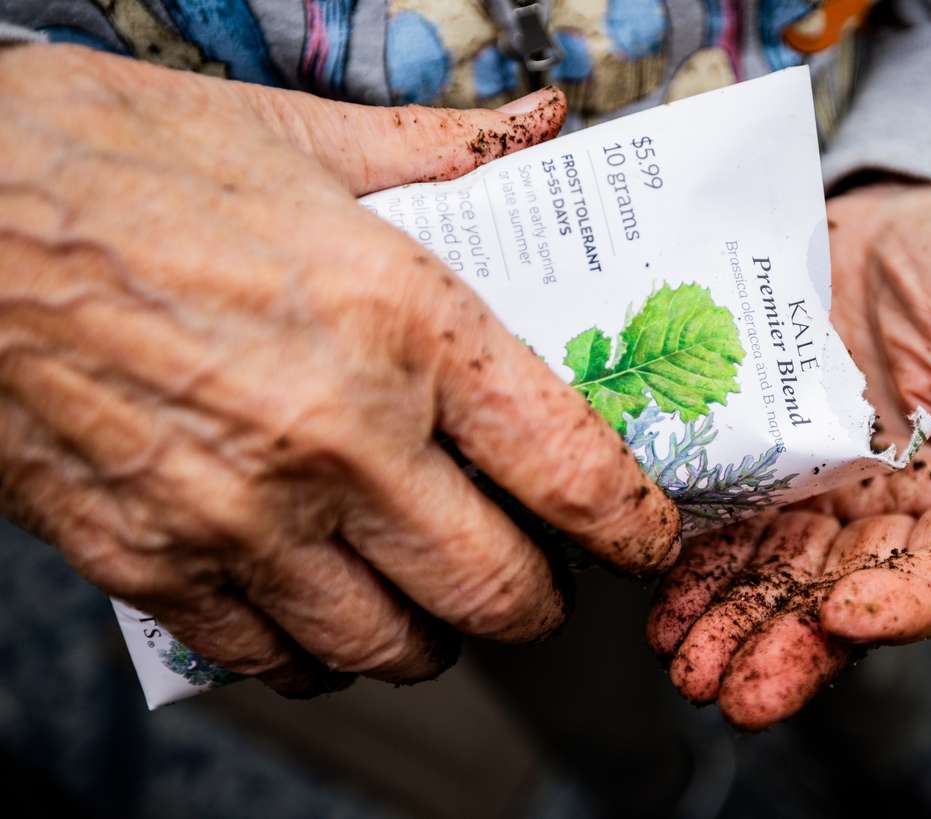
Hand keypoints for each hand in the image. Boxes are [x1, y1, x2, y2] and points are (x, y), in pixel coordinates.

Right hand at [0, 45, 679, 696]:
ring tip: (433, 591)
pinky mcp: (153, 564)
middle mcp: (336, 441)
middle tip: (538, 572)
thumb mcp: (297, 135)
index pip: (567, 466)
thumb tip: (539, 125)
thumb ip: (441, 151)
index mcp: (399, 324)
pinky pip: (276, 659)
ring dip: (435, 632)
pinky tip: (325, 605)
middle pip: (496, 591)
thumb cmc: (114, 161)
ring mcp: (241, 518)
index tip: (646, 538)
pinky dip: (323, 650)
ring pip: (394, 646)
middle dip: (539, 599)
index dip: (633, 523)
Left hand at [647, 182, 930, 728]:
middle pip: (839, 598)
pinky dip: (695, 563)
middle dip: (785, 648)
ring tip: (682, 662)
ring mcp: (818, 489)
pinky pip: (728, 520)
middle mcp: (887, 511)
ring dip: (727, 623)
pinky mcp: (760, 457)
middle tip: (733, 694)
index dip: (897, 611)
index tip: (841, 618)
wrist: (894, 215)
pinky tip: (657, 598)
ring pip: (774, 574)